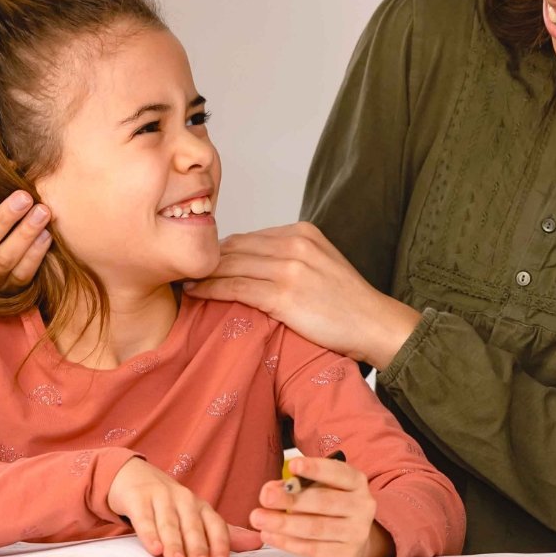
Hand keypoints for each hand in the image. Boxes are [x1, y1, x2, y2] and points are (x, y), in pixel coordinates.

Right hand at [106, 457, 262, 556]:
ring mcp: (161, 497)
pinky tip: (154, 548)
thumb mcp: (196, 516)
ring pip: (170, 523)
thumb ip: (222, 533)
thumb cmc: (168, 503)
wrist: (134, 476)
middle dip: (199, 547)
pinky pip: (145, 518)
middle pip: (193, 525)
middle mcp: (184, 499)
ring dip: (174, 543)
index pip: (215, 524)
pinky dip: (150, 534)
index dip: (220, 543)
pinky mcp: (139, 499)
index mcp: (200, 506)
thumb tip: (257, 543)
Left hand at [185, 222, 420, 369]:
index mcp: (303, 232)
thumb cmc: (348, 303)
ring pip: (231, 265)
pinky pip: (236, 288)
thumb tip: (253, 264)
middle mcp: (295, 243)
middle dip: (206, 260)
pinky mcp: (284, 294)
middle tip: (180, 270)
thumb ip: (291, 257)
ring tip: (181, 282)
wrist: (375, 324)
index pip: (249, 237)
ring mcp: (290, 268)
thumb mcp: (322, 264)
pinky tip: (196, 293)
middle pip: (235, 247)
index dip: (221, 251)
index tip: (200, 263)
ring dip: (202, 274)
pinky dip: (211, 289)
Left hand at [250, 455, 394, 556]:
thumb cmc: (331, 507)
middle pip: (324, 501)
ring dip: (284, 523)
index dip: (315, 468)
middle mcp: (362, 505)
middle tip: (266, 497)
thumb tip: (269, 490)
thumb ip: (294, 486)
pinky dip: (288, 542)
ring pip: (316, 527)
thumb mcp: (318, 488)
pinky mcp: (345, 555)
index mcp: (356, 482)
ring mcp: (356, 532)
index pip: (337, 472)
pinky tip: (270, 535)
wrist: (353, 540)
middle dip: (291, 499)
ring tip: (259, 518)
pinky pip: (312, 549)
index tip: (293, 465)